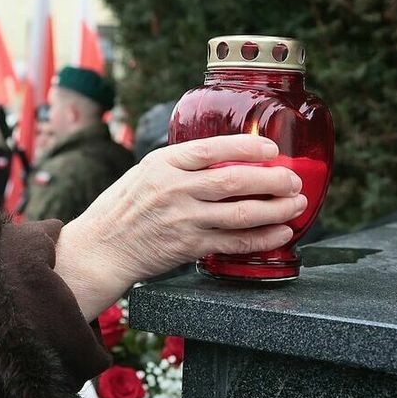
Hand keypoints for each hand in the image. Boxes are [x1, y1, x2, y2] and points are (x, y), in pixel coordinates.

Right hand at [54, 134, 305, 319]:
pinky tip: (280, 232)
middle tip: (293, 179)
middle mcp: (173, 190)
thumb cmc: (123, 209)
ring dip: (274, 208)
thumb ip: (180, 164)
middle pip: (232, 181)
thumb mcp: (145, 173)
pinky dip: (261, 238)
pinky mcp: (188, 247)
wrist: (100, 249)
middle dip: (271, 179)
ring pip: (239, 213)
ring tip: (296, 204)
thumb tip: (225, 155)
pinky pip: (233, 242)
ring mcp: (182, 220)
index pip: (211, 150)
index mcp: (162, 165)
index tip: (271, 150)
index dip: (246, 148)